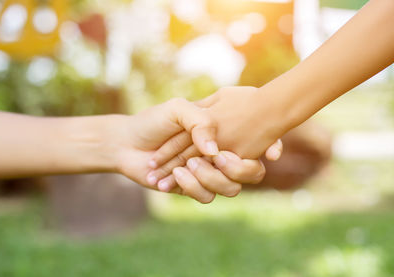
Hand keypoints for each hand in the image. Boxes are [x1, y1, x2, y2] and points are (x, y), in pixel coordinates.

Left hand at [147, 87, 283, 191]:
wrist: (128, 141)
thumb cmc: (154, 121)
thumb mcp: (179, 109)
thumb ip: (200, 121)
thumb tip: (215, 150)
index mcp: (223, 135)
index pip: (257, 144)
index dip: (270, 147)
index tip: (268, 149)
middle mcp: (220, 157)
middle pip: (251, 174)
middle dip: (239, 169)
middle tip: (219, 157)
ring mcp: (208, 175)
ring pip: (230, 189)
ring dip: (211, 177)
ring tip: (187, 164)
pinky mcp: (193, 189)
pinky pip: (206, 197)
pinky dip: (192, 186)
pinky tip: (175, 174)